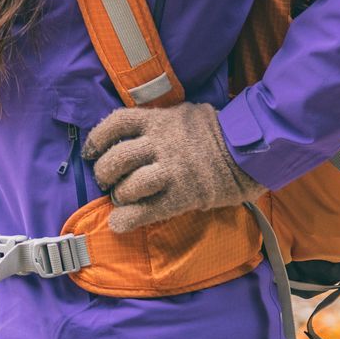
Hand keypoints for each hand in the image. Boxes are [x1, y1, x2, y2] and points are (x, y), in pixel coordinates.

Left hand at [81, 101, 266, 233]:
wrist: (248, 151)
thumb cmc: (216, 132)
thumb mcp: (184, 114)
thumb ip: (159, 121)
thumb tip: (136, 131)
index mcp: (158, 120)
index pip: (116, 123)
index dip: (97, 138)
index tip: (90, 150)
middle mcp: (160, 143)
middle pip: (117, 158)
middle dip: (104, 172)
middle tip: (106, 181)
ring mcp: (171, 170)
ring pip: (129, 186)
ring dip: (119, 196)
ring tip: (121, 200)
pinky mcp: (182, 195)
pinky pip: (147, 210)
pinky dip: (128, 220)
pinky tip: (120, 225)